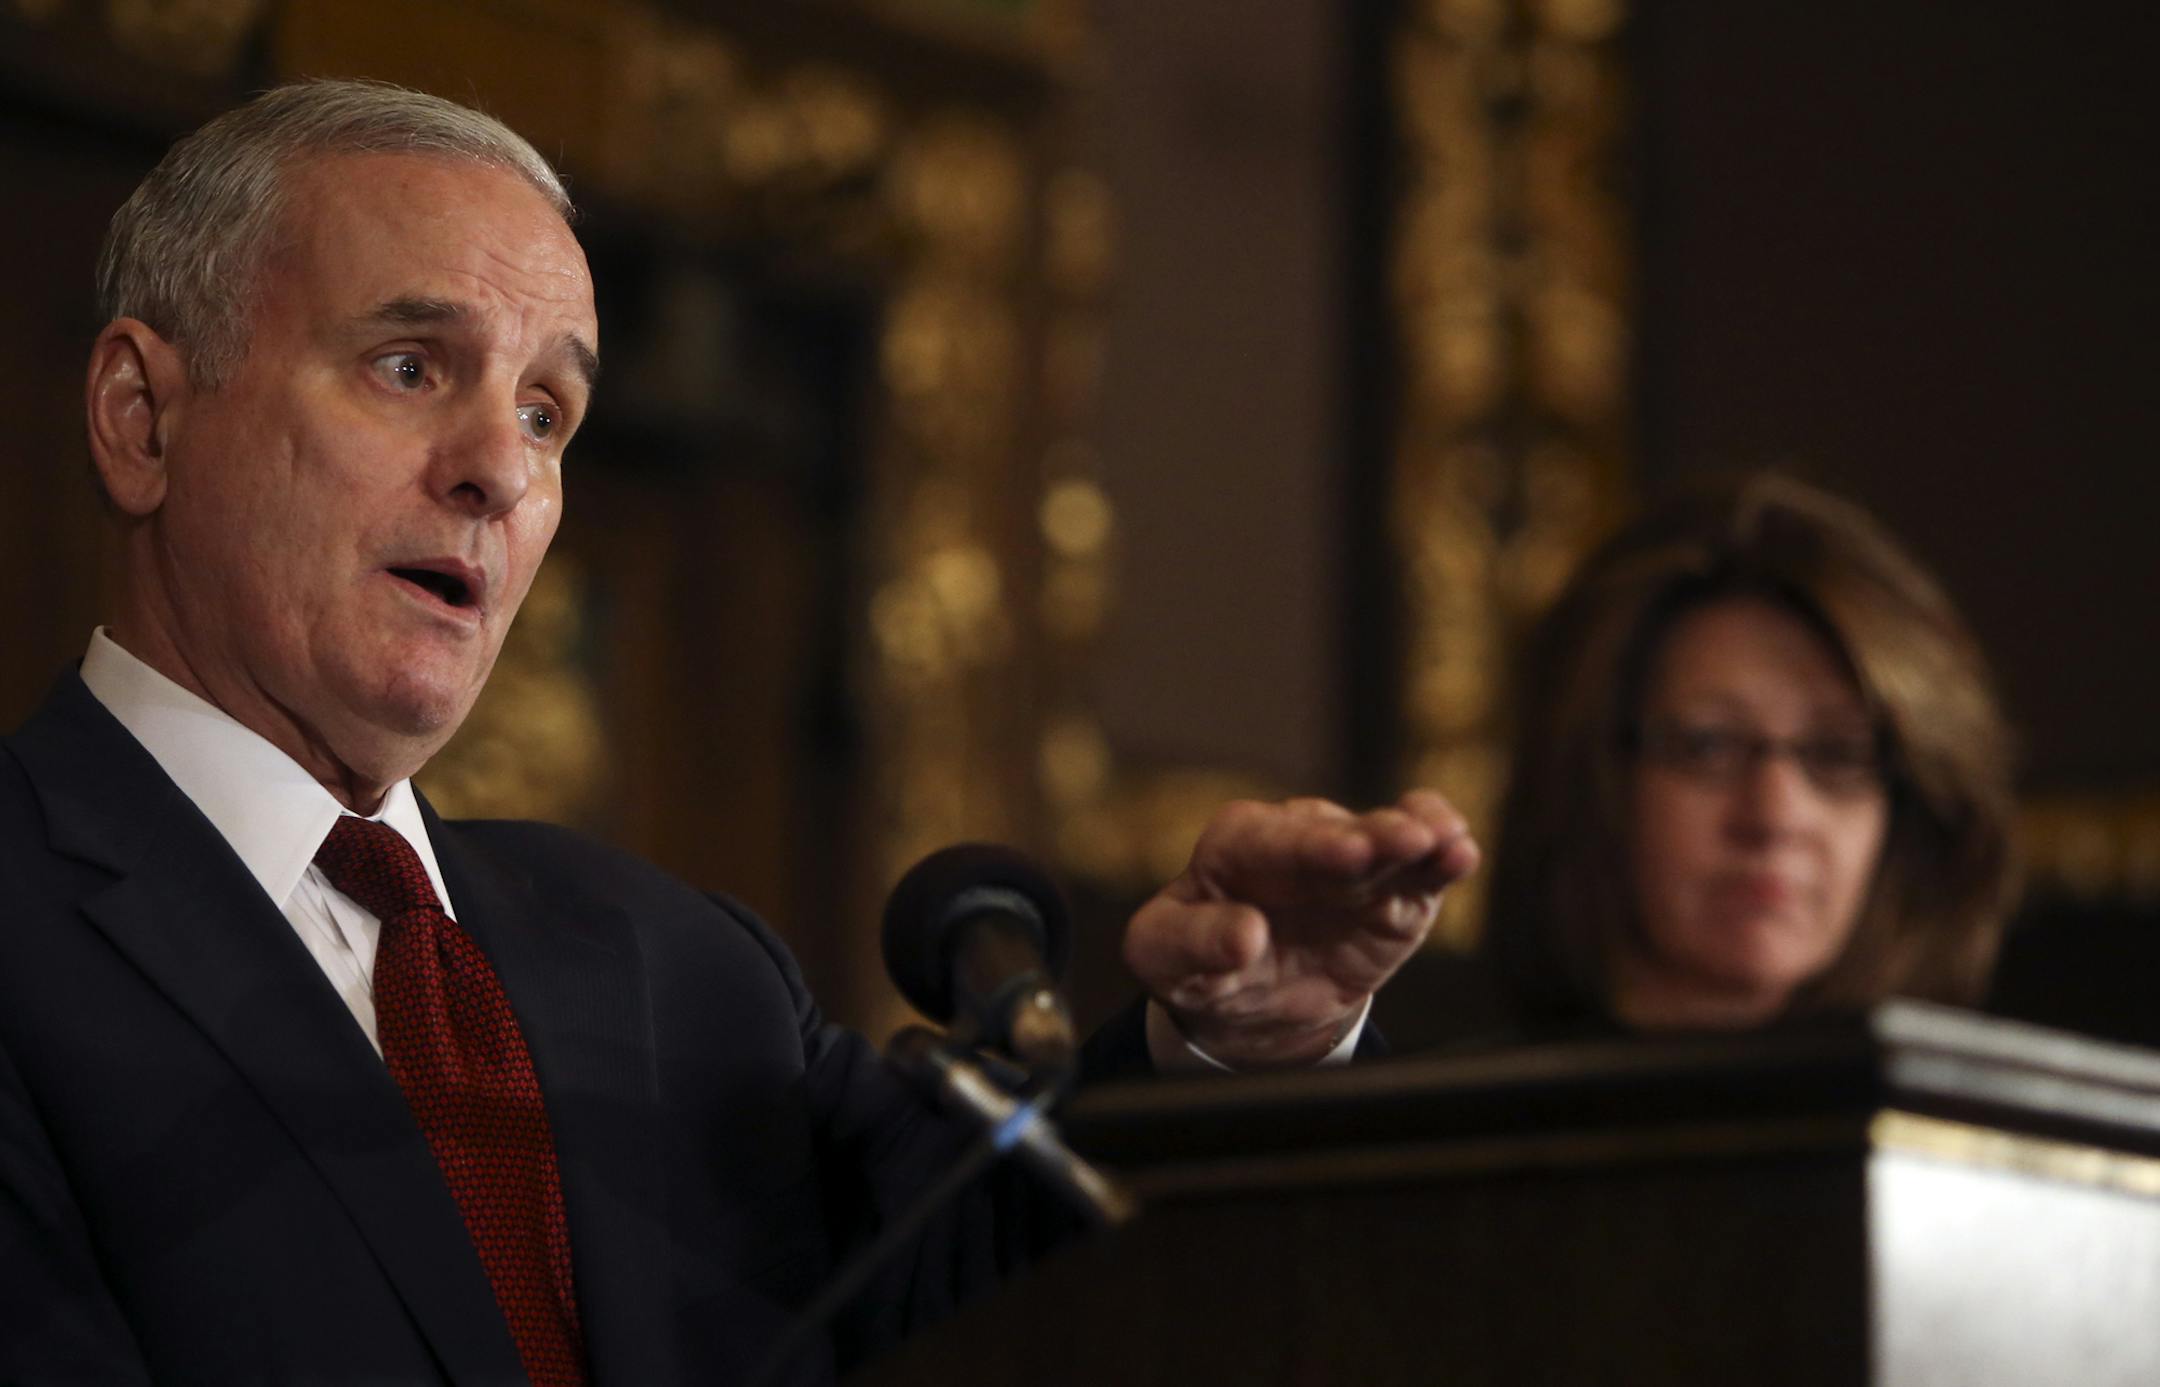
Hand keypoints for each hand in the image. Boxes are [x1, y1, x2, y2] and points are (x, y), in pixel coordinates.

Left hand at [1123, 790, 1478, 1068]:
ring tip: (1447, 841)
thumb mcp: (1165, 956)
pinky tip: (1461, 853)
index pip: (1275, 842)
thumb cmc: (1195, 962)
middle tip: (1406, 839)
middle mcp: (1301, 842)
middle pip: (1341, 834)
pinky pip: (1420, 875)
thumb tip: (1243, 935)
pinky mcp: (1394, 898)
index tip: (1347, 854)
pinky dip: (1442, 863)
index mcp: (1237, 846)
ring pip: (1390, 843)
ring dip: (1420, 838)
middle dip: (1374, 836)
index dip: (1312, 846)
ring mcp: (1354, 866)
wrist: (1246, 999)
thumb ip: (1194, 942)